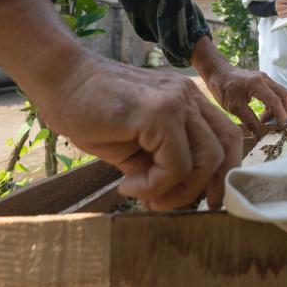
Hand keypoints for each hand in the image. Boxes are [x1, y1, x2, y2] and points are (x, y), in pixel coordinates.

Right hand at [42, 56, 241, 210]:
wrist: (59, 81)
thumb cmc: (90, 111)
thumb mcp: (135, 144)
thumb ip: (160, 163)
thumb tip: (173, 197)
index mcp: (188, 101)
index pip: (227, 137)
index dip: (221, 173)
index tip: (203, 201)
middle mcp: (189, 97)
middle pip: (224, 149)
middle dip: (202, 188)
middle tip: (164, 205)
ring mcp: (177, 101)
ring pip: (207, 160)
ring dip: (177, 191)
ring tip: (144, 196)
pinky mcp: (159, 112)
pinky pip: (176, 164)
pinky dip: (155, 185)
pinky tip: (127, 184)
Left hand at [191, 36, 286, 132]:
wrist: (217, 72)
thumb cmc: (223, 88)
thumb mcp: (233, 107)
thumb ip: (248, 119)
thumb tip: (258, 133)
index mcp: (257, 84)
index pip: (275, 101)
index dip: (280, 116)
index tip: (280, 127)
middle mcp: (264, 79)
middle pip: (285, 95)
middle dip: (285, 111)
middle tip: (277, 124)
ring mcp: (265, 78)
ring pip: (281, 93)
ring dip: (278, 108)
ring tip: (264, 119)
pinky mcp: (263, 80)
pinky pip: (275, 92)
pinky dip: (274, 104)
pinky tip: (263, 112)